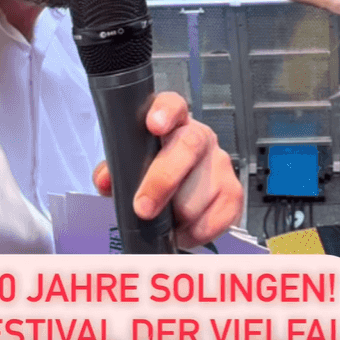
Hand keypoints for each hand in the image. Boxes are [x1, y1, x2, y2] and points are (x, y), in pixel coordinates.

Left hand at [92, 93, 242, 247]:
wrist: (181, 194)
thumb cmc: (155, 173)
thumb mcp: (130, 167)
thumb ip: (115, 170)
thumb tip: (106, 181)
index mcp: (173, 124)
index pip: (173, 105)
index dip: (165, 112)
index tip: (154, 124)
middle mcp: (200, 138)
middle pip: (189, 147)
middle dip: (163, 180)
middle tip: (143, 207)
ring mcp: (220, 165)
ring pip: (196, 196)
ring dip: (175, 216)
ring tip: (166, 218)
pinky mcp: (233, 194)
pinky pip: (213, 221)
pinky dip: (192, 233)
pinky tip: (183, 228)